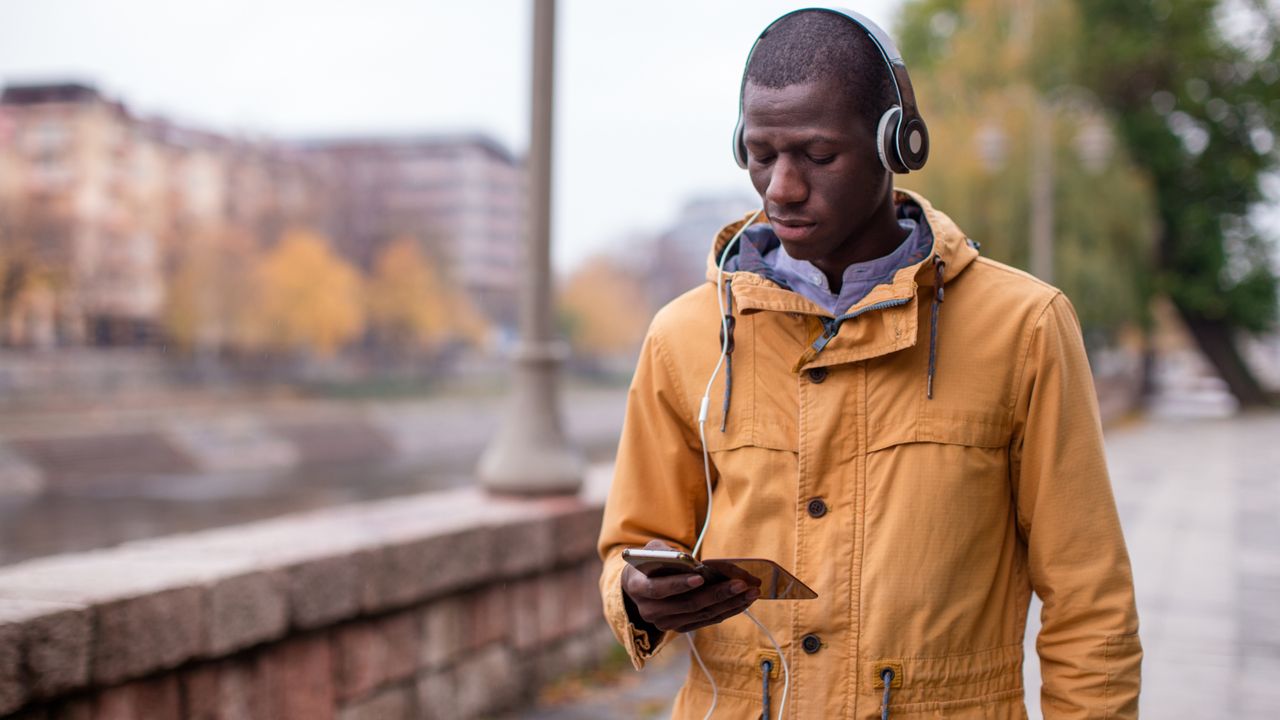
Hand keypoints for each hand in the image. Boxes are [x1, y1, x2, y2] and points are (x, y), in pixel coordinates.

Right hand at [622, 539, 760, 632]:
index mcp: (638, 588)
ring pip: (702, 614)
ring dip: (729, 603)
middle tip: (741, 584)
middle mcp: (650, 611)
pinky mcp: (680, 627)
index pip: (659, 589)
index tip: (700, 577)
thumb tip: (693, 563)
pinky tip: (743, 601)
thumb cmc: (649, 561)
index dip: (679, 584)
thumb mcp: (652, 549)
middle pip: (688, 604)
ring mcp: (666, 623)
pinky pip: (707, 620)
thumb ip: (668, 553)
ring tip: (750, 591)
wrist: (640, 584)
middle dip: (718, 594)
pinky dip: (727, 610)